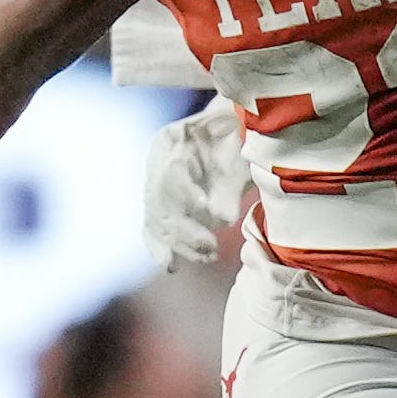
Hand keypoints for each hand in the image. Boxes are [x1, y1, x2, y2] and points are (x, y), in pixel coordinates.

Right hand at [143, 94, 250, 267]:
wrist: (233, 131)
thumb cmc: (239, 134)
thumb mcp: (241, 148)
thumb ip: (232, 178)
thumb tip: (224, 217)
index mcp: (171, 140)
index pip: (171, 169)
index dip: (185, 193)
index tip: (206, 209)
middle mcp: (158, 163)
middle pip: (159, 200)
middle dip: (184, 228)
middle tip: (212, 246)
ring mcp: (158, 184)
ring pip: (157, 219)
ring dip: (179, 243)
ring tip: (207, 257)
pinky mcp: (164, 204)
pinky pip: (155, 229)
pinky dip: (162, 248)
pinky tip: (171, 267)